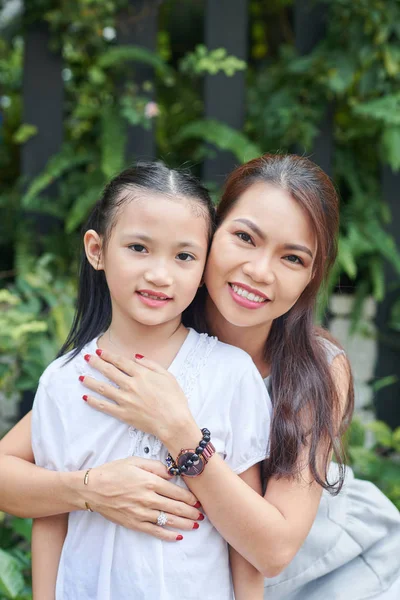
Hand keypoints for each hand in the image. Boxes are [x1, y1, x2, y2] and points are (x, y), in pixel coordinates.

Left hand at [79, 349, 199, 443]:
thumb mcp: (168, 376)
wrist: (174, 422)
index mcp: (142, 374)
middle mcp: (131, 385)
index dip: (108, 355)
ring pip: (103, 388)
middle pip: (109, 371)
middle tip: (86, 358)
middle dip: (96, 363)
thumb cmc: (175, 399)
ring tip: (80, 376)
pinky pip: (105, 406)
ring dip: (90, 381)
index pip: (120, 362)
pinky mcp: (123, 414)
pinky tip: (85, 397)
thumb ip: (151, 364)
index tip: (99, 351)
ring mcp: (125, 400)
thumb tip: (136, 356)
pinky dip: (94, 402)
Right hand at [80, 456, 202, 540]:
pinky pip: (154, 531)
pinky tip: (177, 536)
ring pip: (168, 520)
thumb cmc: (113, 472)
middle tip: (202, 515)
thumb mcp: (135, 461)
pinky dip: (166, 535)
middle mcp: (148, 498)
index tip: (199, 500)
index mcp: (150, 482)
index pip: (176, 492)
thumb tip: (172, 472)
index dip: (189, 497)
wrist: (92, 489)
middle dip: (191, 512)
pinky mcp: (134, 523)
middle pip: (175, 507)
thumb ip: (155, 466)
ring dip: (184, 523)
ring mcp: (141, 512)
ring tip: (195, 525)